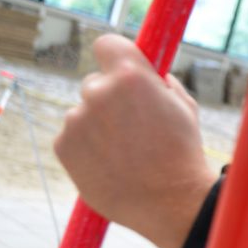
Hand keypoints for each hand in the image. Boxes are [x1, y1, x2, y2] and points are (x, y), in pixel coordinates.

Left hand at [54, 34, 216, 247]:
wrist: (171, 202)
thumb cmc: (183, 154)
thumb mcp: (184, 108)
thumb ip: (161, 84)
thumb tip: (152, 75)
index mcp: (131, 75)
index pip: (107, 44)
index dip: (115, 56)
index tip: (119, 68)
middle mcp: (98, 92)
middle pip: (93, 82)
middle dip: (109, 99)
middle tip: (132, 127)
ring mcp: (77, 119)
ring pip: (83, 114)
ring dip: (98, 127)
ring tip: (126, 154)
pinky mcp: (63, 145)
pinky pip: (73, 138)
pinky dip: (87, 149)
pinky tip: (111, 165)